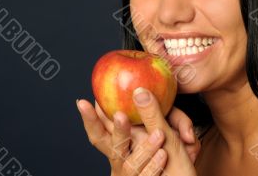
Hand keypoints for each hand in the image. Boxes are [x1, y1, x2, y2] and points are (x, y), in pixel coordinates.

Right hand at [77, 98, 199, 174]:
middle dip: (115, 130)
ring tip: (159, 134)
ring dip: (144, 148)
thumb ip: (154, 115)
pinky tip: (163, 154)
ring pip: (130, 164)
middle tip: (120, 115)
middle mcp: (122, 161)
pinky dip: (154, 165)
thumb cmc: (175, 157)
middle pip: (109, 147)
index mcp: (123, 145)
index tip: (83, 101)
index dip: (91, 118)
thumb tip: (141, 92)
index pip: (101, 130)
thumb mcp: (167, 132)